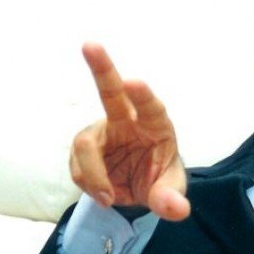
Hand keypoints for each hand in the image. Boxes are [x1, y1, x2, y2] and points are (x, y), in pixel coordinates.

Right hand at [69, 43, 189, 220]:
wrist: (140, 189)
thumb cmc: (161, 180)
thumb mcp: (170, 191)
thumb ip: (172, 199)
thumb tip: (175, 209)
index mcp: (156, 124)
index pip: (151, 106)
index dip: (143, 95)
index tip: (134, 82)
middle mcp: (127, 121)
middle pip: (111, 90)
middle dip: (101, 68)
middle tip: (90, 45)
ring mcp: (104, 132)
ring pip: (85, 142)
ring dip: (91, 172)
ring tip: (108, 197)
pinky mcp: (86, 147)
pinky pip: (77, 164)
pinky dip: (87, 182)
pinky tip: (104, 193)